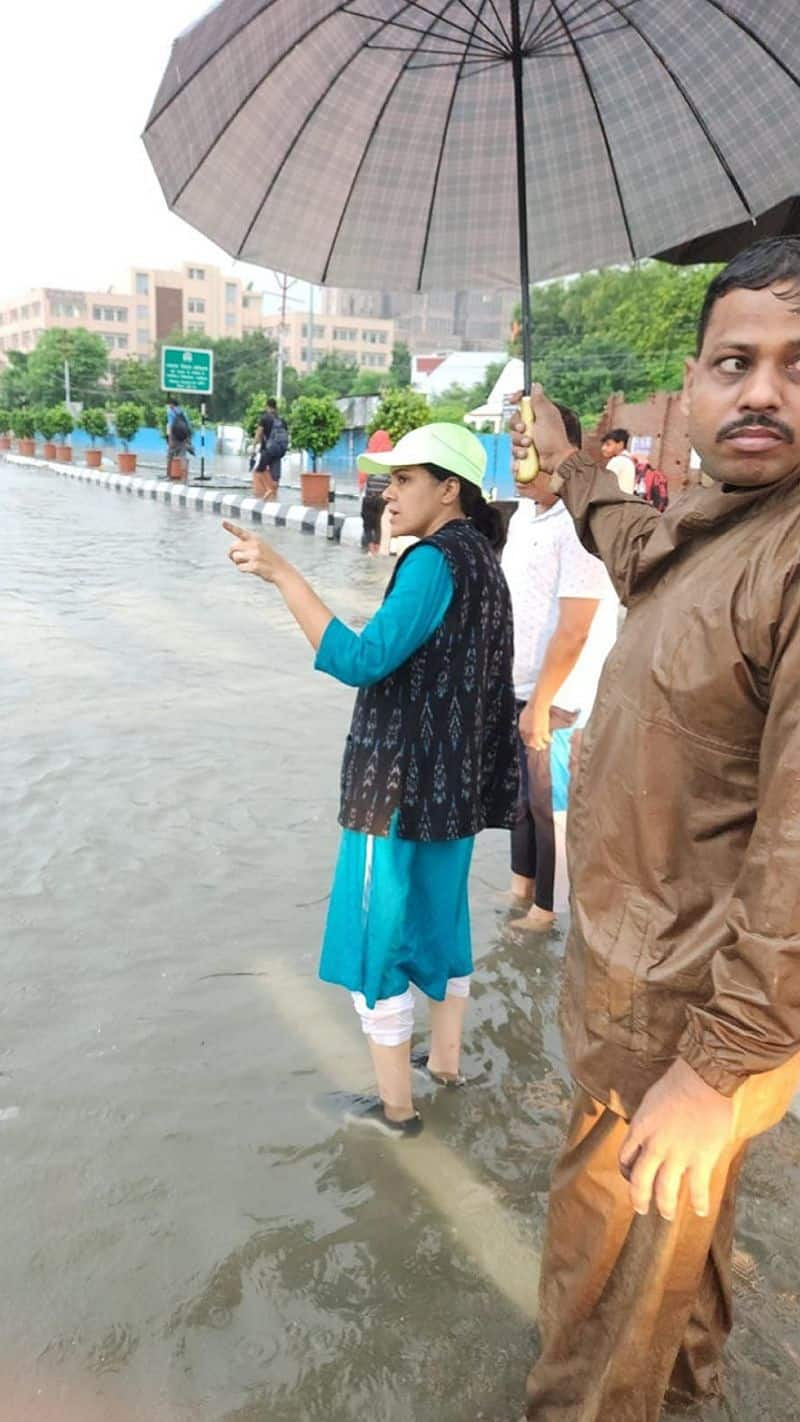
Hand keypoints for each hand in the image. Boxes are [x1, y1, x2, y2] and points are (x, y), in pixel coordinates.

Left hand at [223, 521, 289, 583]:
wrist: (282, 570)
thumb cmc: (268, 559)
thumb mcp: (261, 546)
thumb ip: (246, 545)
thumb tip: (230, 552)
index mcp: (256, 539)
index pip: (240, 532)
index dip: (231, 527)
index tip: (223, 522)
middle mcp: (255, 545)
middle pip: (233, 547)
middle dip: (232, 554)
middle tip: (237, 559)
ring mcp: (255, 556)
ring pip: (235, 557)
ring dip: (237, 562)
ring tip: (248, 563)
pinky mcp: (254, 566)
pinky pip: (240, 567)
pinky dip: (243, 569)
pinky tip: (251, 569)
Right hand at [508, 384, 576, 475]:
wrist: (554, 461)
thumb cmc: (553, 438)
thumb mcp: (546, 416)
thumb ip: (539, 401)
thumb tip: (536, 385)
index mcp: (538, 413)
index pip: (523, 401)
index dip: (517, 398)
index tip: (512, 400)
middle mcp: (532, 425)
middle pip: (514, 420)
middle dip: (517, 427)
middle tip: (525, 430)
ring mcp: (527, 438)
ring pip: (512, 437)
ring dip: (519, 443)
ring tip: (529, 448)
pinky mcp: (524, 451)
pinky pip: (514, 451)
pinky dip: (518, 456)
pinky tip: (525, 457)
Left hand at [519, 699, 550, 751]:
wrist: (537, 706)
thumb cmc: (531, 708)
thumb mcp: (523, 717)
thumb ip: (524, 724)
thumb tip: (526, 726)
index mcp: (521, 729)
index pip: (524, 739)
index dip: (528, 741)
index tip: (531, 742)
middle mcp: (527, 733)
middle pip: (530, 743)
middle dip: (534, 746)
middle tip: (538, 748)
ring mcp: (535, 734)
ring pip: (538, 744)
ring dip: (542, 746)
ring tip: (544, 746)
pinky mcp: (543, 733)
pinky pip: (547, 739)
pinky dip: (549, 740)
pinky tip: (551, 740)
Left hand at [618, 1058, 734, 1221]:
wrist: (704, 1079)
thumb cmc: (677, 1083)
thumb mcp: (650, 1102)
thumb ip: (648, 1124)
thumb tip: (649, 1136)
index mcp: (640, 1130)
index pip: (625, 1158)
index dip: (627, 1172)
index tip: (633, 1177)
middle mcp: (655, 1146)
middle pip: (640, 1182)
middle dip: (639, 1199)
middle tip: (642, 1209)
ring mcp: (678, 1155)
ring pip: (665, 1191)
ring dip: (666, 1206)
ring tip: (667, 1215)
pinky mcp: (701, 1159)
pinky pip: (698, 1188)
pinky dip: (699, 1203)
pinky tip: (701, 1211)